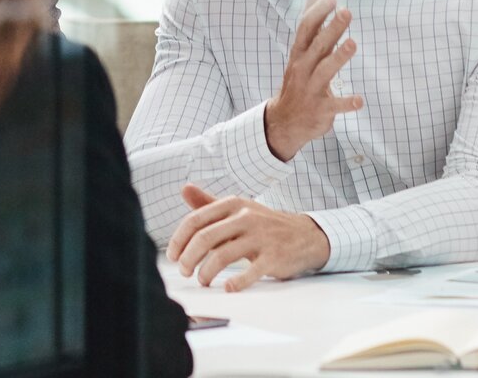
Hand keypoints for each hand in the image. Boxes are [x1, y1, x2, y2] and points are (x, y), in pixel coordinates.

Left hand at [168, 184, 330, 290]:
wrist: (305, 235)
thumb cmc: (264, 225)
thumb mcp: (238, 209)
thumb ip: (209, 203)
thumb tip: (185, 189)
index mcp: (233, 204)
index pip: (196, 220)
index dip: (179, 240)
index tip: (172, 256)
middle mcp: (246, 217)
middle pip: (205, 237)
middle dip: (188, 258)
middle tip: (184, 271)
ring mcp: (261, 237)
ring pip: (223, 255)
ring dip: (206, 272)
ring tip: (202, 281)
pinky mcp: (274, 257)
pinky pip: (250, 272)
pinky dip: (236, 282)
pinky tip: (228, 288)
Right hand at [262, 0, 361, 160]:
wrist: (284, 121)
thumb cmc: (298, 80)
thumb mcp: (301, 51)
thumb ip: (311, 22)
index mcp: (299, 54)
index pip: (306, 29)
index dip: (318, 12)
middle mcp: (303, 69)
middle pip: (317, 46)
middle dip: (332, 29)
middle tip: (347, 12)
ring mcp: (311, 90)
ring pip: (324, 72)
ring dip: (338, 58)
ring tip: (353, 44)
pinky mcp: (320, 109)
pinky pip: (334, 106)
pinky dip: (346, 103)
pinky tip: (359, 100)